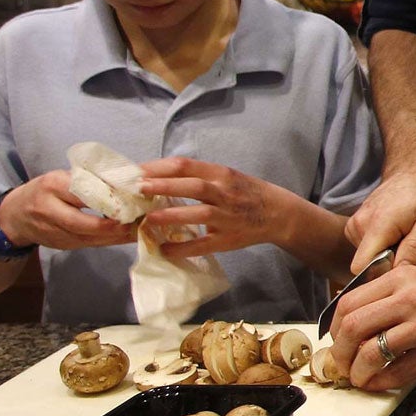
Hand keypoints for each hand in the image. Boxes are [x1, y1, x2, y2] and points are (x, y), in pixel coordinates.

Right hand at [0, 170, 135, 251]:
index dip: (104, 199)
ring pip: (84, 237)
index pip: (80, 193)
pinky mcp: (58, 245)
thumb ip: (89, 180)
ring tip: (136, 231)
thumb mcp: (62, 178)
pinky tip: (124, 238)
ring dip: (112, 236)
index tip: (128, 201)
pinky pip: (85, 244)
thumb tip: (127, 180)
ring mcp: (50, 230)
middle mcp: (48, 209)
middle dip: (107, 226)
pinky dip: (106, 241)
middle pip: (79, 222)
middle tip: (132, 222)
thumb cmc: (46, 191)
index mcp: (52, 186)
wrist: (15, 215)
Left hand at [134, 157, 289, 257]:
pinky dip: (183, 248)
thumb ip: (198, 177)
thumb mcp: (227, 177)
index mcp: (222, 174)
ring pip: (200, 213)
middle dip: (164, 186)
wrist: (280, 214)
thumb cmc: (247, 193)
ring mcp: (228, 217)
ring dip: (174, 215)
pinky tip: (164, 250)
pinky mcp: (229, 239)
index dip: (160, 167)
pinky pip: (204, 244)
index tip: (136, 171)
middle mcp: (226, 193)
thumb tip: (156, 178)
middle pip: (194, 186)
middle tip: (138, 189)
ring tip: (149, 218)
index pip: (187, 165)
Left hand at [326, 262, 415, 390]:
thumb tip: (360, 319)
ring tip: (359, 376)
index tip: (338, 339)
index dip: (334, 327)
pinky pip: (397, 373)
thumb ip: (391, 293)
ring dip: (357, 371)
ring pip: (370, 353)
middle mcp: (408, 300)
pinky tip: (380, 382)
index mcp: (401, 279)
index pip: (348, 303)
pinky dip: (381, 383)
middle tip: (342, 362)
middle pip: (352, 327)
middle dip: (340, 352)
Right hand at [346, 160, 415, 268]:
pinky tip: (400, 233)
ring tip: (409, 236)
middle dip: (392, 263)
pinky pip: (368, 248)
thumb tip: (397, 275)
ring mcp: (354, 224)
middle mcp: (358, 225)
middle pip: (368, 265)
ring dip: (391, 253)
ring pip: (369, 258)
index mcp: (377, 225)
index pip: (361, 269)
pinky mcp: (356, 226)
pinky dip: (385, 245)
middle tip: (414, 245)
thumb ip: (414, 250)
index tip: (403, 268)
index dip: (382, 276)